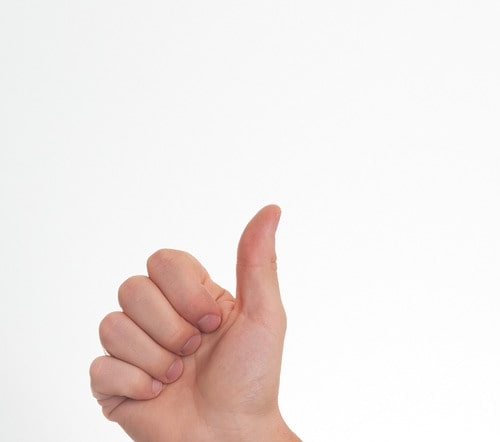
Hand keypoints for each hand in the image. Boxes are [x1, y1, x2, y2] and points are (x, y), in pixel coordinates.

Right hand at [90, 205, 299, 441]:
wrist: (232, 436)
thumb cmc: (253, 379)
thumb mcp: (265, 315)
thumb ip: (259, 261)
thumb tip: (271, 209)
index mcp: (191, 296)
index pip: (162, 260)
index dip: (183, 290)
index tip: (214, 320)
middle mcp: (158, 318)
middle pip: (132, 289)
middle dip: (171, 326)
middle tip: (197, 351)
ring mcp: (132, 350)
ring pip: (112, 326)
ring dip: (156, 357)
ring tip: (180, 376)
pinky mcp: (112, 385)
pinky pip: (100, 366)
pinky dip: (136, 383)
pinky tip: (159, 394)